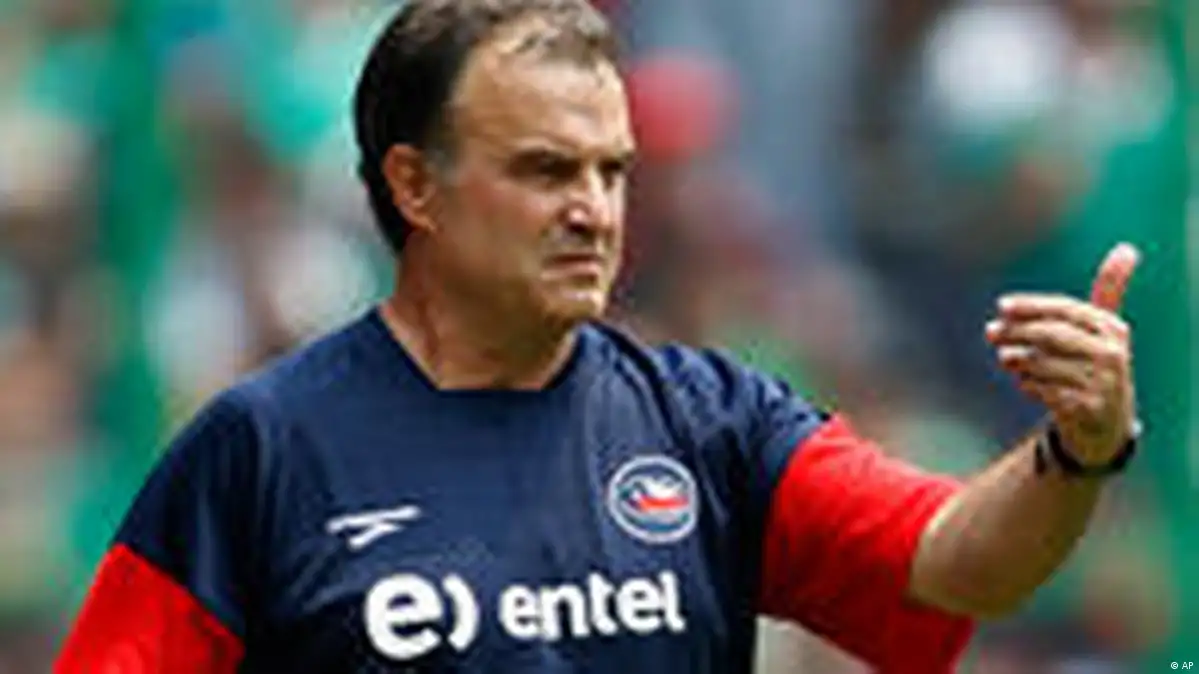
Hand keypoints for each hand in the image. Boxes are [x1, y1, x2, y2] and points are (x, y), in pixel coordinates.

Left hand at [986, 243, 1140, 465]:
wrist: (1107, 424)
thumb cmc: (1097, 366)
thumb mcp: (1104, 330)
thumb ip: (1109, 291)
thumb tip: (1126, 247)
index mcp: (1113, 329)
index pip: (1065, 309)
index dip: (1031, 306)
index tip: (1001, 306)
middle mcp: (1111, 354)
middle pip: (1050, 335)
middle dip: (1015, 331)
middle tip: (990, 332)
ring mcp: (1101, 383)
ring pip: (1043, 364)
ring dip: (1017, 359)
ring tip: (1005, 357)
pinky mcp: (1087, 408)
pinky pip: (1044, 391)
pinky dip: (1027, 384)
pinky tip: (1023, 382)